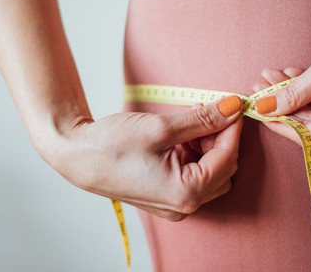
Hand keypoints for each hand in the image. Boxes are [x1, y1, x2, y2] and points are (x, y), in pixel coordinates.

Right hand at [54, 95, 243, 220]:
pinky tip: (179, 137)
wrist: (77, 156)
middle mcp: (183, 206)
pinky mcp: (166, 197)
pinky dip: (194, 155)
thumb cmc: (112, 145)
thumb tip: (232, 107)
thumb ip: (202, 119)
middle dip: (220, 138)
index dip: (232, 128)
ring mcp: (174, 205)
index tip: (232, 104)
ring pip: (212, 173)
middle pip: (224, 169)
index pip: (227, 158)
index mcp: (186, 193)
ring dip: (208, 146)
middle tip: (205, 110)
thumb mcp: (161, 127)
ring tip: (187, 124)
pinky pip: (194, 176)